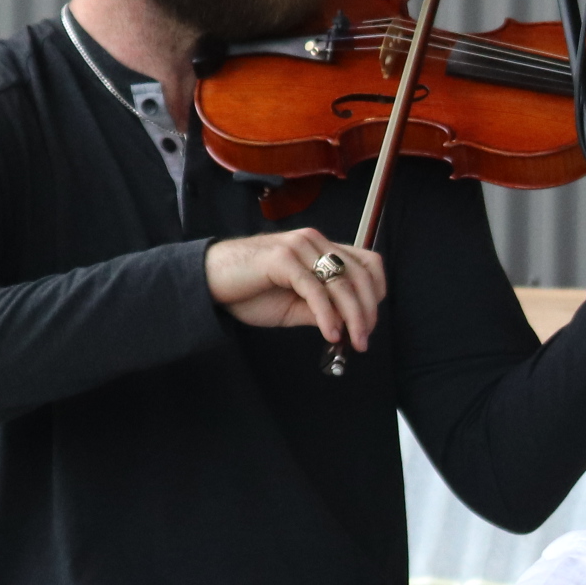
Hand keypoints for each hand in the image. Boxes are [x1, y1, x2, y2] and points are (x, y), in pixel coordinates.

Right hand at [204, 228, 388, 353]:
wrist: (208, 281)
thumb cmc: (251, 292)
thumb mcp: (296, 307)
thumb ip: (324, 311)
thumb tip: (352, 326)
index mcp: (322, 249)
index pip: (369, 264)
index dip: (376, 294)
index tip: (370, 322)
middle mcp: (315, 242)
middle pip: (361, 275)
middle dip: (368, 311)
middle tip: (365, 339)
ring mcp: (299, 247)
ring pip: (342, 283)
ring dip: (353, 317)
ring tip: (354, 342)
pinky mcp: (283, 258)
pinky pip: (315, 290)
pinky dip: (327, 315)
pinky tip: (330, 334)